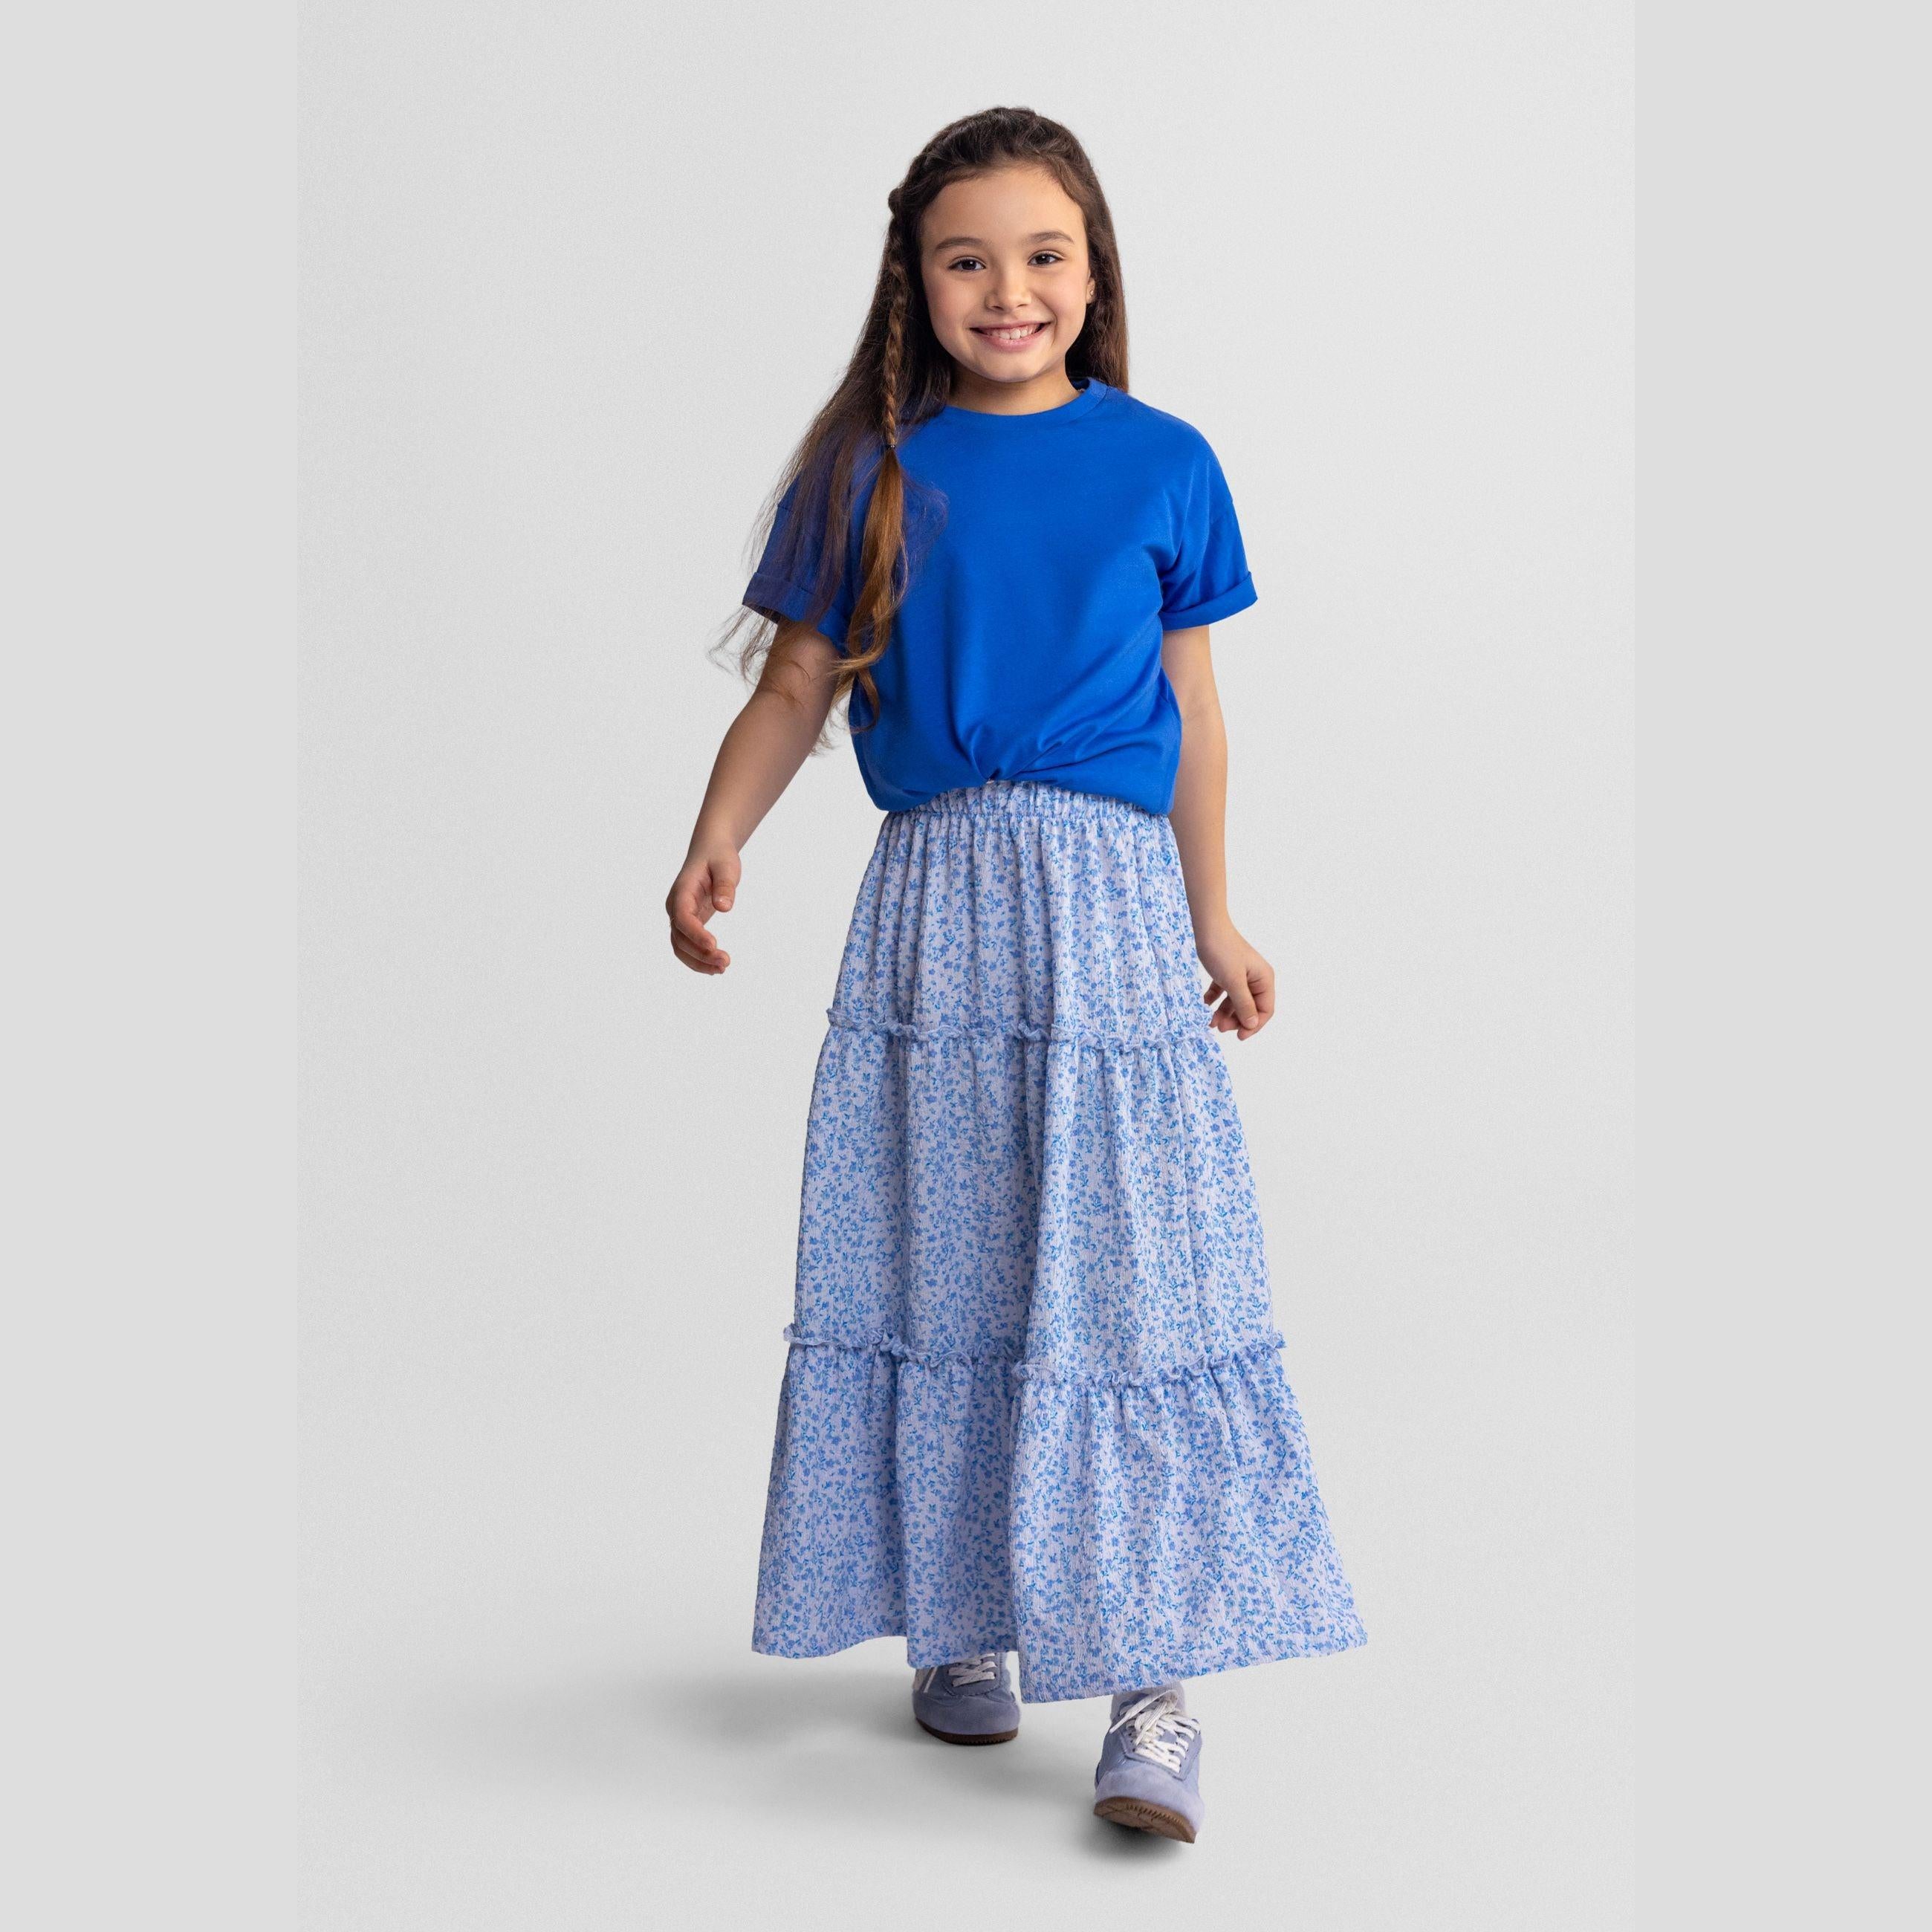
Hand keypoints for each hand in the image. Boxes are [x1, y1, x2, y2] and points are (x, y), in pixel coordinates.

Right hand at [666, 845, 741, 974]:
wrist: (710, 851)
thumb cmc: (718, 857)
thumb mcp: (726, 866)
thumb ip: (725, 885)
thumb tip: (724, 907)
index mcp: (682, 891)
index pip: (683, 917)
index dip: (696, 933)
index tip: (714, 945)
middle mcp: (676, 906)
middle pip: (680, 937)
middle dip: (700, 954)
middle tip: (726, 962)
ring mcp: (679, 916)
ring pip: (681, 947)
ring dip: (699, 962)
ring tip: (723, 969)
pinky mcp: (688, 923)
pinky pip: (687, 946)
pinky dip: (699, 959)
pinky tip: (716, 967)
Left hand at [1195, 922, 1274, 1038]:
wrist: (1206, 927)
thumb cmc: (1222, 951)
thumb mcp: (1234, 982)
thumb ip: (1244, 1004)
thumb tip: (1252, 1024)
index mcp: (1264, 979)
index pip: (1265, 1010)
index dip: (1254, 1025)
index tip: (1238, 1036)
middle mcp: (1255, 978)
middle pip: (1250, 1008)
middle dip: (1236, 1020)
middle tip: (1220, 1028)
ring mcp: (1240, 975)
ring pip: (1235, 1002)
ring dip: (1224, 1013)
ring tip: (1210, 1022)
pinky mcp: (1225, 972)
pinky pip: (1223, 992)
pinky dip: (1215, 1000)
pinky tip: (1205, 1005)